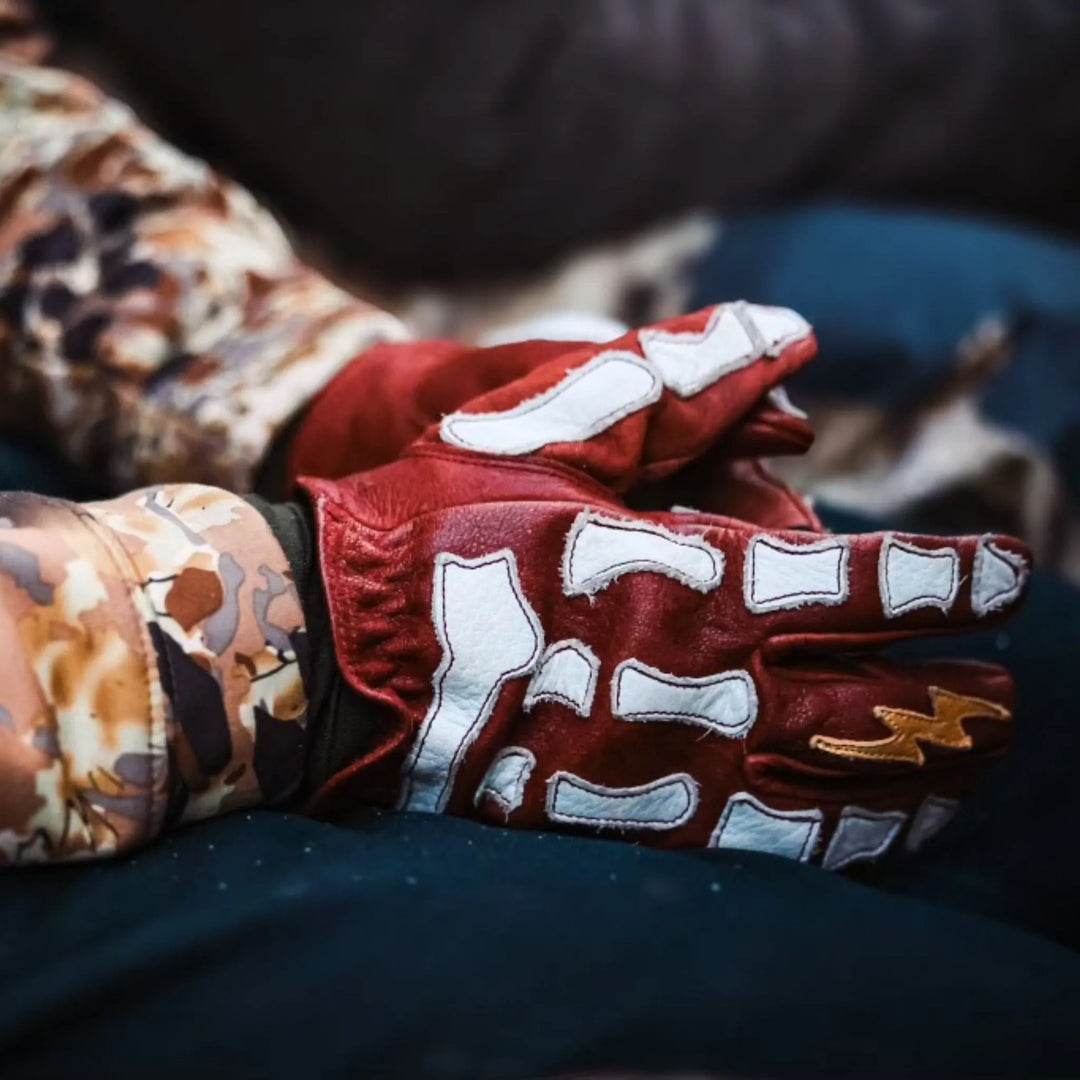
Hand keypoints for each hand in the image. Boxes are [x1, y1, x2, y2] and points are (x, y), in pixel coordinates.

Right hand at [300, 305, 1028, 866]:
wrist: (336, 645)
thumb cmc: (441, 527)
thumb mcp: (555, 433)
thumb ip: (681, 383)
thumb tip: (788, 331)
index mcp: (692, 570)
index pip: (866, 580)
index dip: (950, 579)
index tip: (1007, 579)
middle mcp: (701, 676)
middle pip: (876, 699)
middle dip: (959, 698)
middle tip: (1009, 692)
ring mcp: (668, 758)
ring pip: (837, 782)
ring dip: (924, 775)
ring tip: (977, 764)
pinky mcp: (626, 816)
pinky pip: (764, 843)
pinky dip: (843, 838)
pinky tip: (886, 831)